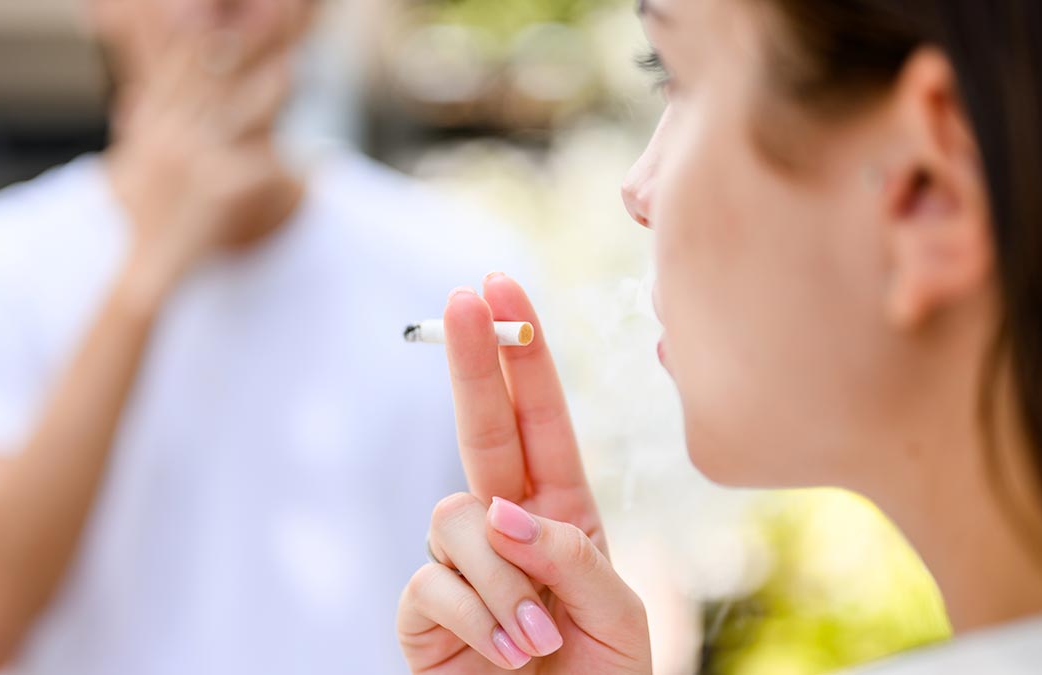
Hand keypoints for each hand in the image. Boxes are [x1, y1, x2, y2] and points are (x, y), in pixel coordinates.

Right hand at [106, 8, 294, 297]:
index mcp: (156, 130)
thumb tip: (127, 113)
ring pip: (238, 116)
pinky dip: (286, 161)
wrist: (143, 272)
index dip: (194, 38)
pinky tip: (313, 155)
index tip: (210, 10)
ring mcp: (195, 164)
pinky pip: (259, 169)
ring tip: (298, 70)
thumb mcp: (126, 176)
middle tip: (268, 18)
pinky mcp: (218, 192)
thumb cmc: (140, 230)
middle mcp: (174, 140)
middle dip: (238, 47)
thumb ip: (133, 141)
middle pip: (210, 81)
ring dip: (268, 92)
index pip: (176, 72)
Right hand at [398, 274, 651, 672]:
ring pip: (457, 518)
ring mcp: (461, 565)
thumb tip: (500, 510)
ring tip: (537, 640)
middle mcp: (506, 527)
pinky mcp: (424, 611)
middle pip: (482, 428)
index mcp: (561, 516)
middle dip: (473, 361)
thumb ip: (571, 557)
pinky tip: (504, 654)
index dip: (522, 355)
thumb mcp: (617, 618)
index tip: (502, 286)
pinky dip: (476, 616)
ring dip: (504, 580)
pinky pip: (433, 580)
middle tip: (462, 297)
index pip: (540, 421)